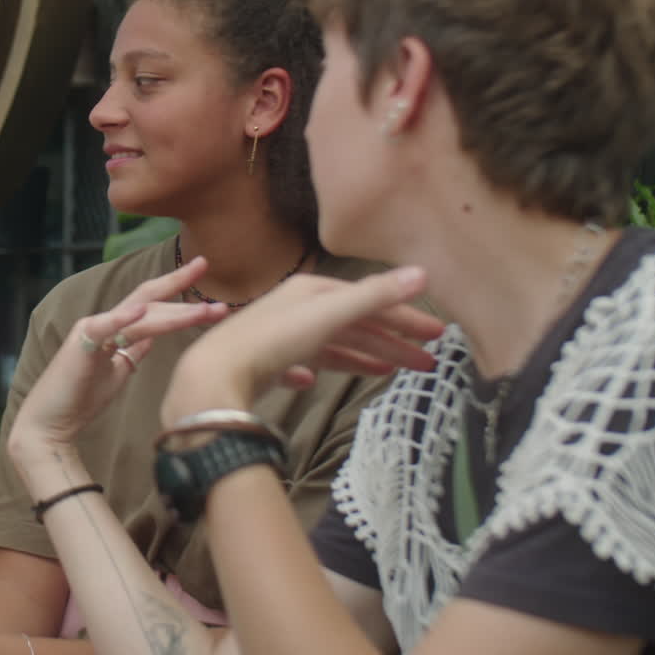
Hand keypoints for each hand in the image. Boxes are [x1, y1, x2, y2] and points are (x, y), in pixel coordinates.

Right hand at [10, 257, 228, 460]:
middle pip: (149, 300)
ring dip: (176, 314)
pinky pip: (105, 327)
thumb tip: (152, 339)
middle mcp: (105, 323)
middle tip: (217, 289)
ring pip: (140, 316)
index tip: (206, 276)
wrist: (51, 422)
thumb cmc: (81, 398)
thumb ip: (133, 351)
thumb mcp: (118, 371)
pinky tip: (142, 310)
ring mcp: (92, 330)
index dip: (178, 289)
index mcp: (115, 328)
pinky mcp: (81, 345)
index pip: (152, 303)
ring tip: (206, 312)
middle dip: (182, 289)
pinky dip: (122, 317)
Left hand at [162, 266, 444, 428]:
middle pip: (354, 324)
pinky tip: (315, 381)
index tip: (438, 336)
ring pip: (331, 345)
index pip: (369, 301)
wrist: (216, 374)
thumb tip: (424, 273)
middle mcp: (294, 309)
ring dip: (362, 357)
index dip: (404, 317)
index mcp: (311, 291)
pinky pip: (298, 365)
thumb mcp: (329, 314)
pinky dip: (314, 370)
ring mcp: (278, 337)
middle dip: (392, 341)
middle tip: (429, 362)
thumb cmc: (274, 339)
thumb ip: (375, 295)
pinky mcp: (263, 365)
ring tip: (392, 373)